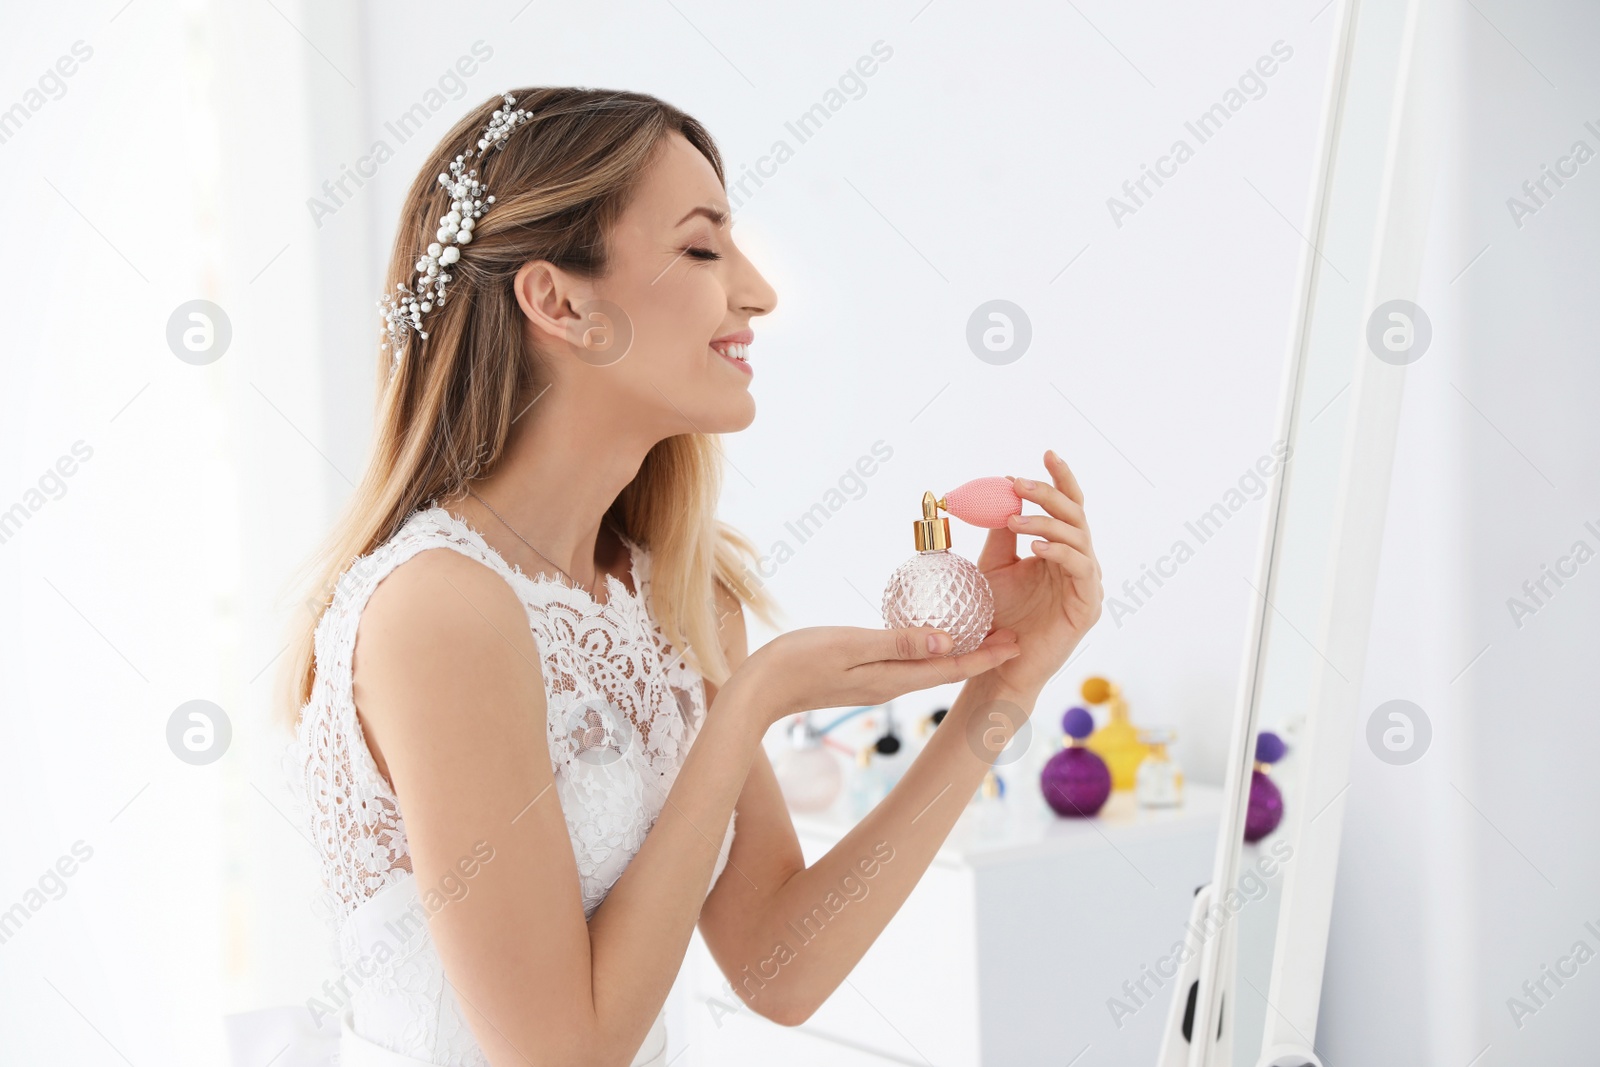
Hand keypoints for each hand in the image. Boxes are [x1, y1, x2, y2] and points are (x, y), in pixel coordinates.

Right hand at [724, 624, 1020, 725]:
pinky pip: (905, 664)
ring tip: (981, 633)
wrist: (757, 690)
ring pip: (927, 668)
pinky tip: (929, 637)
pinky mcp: (859, 678)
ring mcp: (873, 684)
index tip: (1017, 644)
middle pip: (945, 670)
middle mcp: (889, 685)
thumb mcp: (849, 645)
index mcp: (891, 679)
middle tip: (1012, 637)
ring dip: (957, 653)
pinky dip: (928, 650)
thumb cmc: (796, 662)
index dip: (986, 657)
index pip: (950, 669)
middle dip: (981, 655)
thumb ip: (897, 642)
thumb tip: (946, 640)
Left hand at [973, 449, 1103, 700]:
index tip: (1046, 453)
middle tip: (1019, 484)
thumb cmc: (997, 618)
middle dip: (1048, 494)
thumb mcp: (993, 568)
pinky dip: (1060, 553)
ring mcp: (1086, 584)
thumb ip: (1000, 536)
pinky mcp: (1088, 606)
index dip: (1060, 479)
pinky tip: (1036, 547)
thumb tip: (998, 498)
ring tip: (1015, 520)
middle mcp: (1078, 562)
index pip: (1067, 507)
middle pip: (1075, 515)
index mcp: (1059, 550)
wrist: (999, 664)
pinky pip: (1081, 569)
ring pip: (1078, 538)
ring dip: (1046, 523)